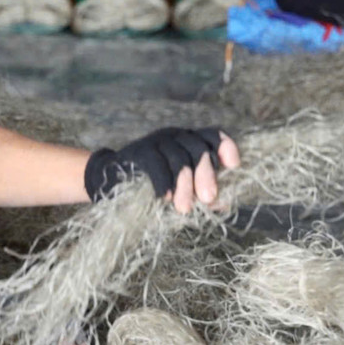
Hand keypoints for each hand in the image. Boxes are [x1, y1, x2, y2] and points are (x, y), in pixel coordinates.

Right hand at [84, 128, 241, 213]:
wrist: (110, 184)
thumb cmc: (151, 189)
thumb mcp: (181, 190)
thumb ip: (201, 193)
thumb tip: (224, 202)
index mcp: (188, 142)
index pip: (212, 135)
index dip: (225, 147)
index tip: (233, 165)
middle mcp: (174, 136)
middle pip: (198, 148)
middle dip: (206, 174)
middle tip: (209, 199)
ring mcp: (155, 141)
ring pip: (178, 157)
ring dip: (184, 185)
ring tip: (184, 208)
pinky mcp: (138, 151)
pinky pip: (155, 164)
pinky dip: (163, 182)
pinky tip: (165, 199)